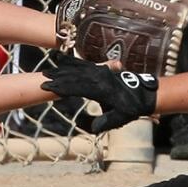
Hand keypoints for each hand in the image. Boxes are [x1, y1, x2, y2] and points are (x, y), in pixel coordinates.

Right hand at [39, 51, 156, 132]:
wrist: (144, 94)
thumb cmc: (131, 108)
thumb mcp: (118, 120)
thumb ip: (102, 124)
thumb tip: (90, 127)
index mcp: (101, 89)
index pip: (76, 87)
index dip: (60, 87)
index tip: (47, 87)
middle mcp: (99, 77)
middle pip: (74, 75)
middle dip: (57, 76)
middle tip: (42, 76)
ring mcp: (100, 71)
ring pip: (77, 68)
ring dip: (62, 68)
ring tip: (48, 68)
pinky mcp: (102, 69)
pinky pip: (83, 64)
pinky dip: (71, 62)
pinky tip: (62, 58)